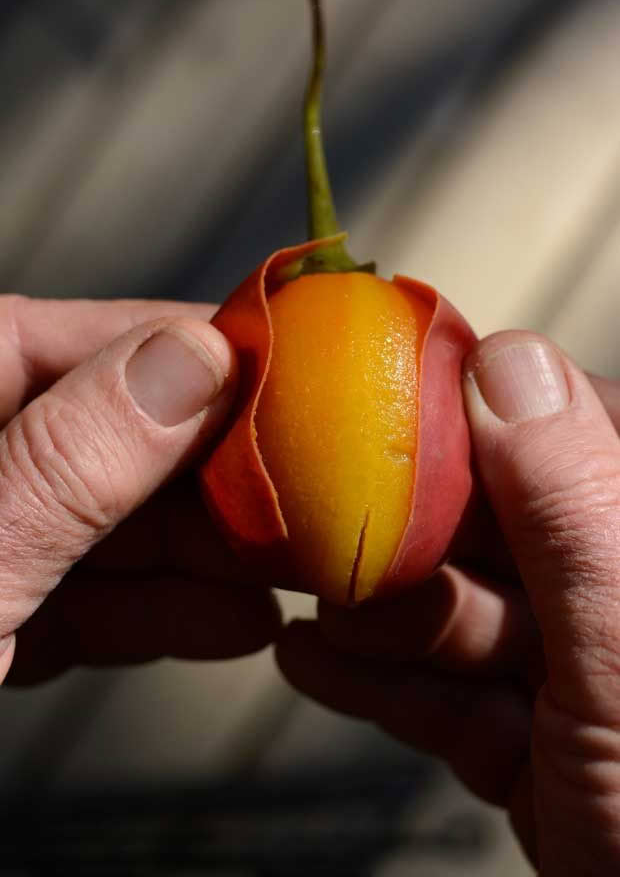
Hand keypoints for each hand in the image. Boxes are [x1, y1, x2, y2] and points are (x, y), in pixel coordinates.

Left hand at [0, 296, 279, 685]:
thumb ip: (76, 457)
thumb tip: (199, 354)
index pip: (85, 341)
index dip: (196, 350)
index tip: (296, 368)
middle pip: (117, 435)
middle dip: (220, 472)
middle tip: (319, 486)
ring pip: (116, 520)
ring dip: (209, 552)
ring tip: (302, 563)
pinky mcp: (2, 610)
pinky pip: (90, 594)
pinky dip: (160, 612)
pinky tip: (239, 620)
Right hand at [277, 330, 619, 873]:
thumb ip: (573, 510)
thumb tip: (509, 364)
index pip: (570, 434)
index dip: (479, 411)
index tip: (388, 396)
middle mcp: (619, 602)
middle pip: (500, 529)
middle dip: (410, 530)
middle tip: (326, 517)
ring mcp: (581, 680)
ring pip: (465, 615)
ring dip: (381, 615)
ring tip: (315, 607)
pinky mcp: (536, 747)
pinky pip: (449, 697)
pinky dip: (380, 685)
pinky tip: (313, 662)